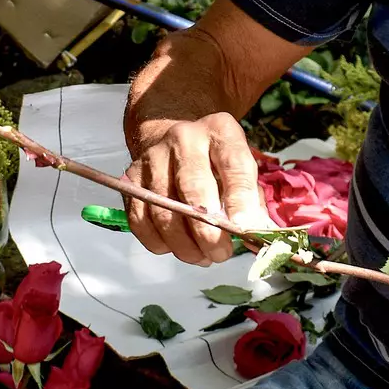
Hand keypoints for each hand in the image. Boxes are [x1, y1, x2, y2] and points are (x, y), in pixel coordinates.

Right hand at [124, 112, 268, 265]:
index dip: (239, 200)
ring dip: (184, 244)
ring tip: (201, 257)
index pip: (233, 165)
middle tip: (220, 254)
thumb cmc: (216, 162)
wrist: (174, 141)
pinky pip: (140, 219)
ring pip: (163, 210)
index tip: (243, 229)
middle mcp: (184, 138)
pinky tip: (175, 248)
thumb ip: (252, 204)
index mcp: (219, 131)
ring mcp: (153, 157)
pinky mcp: (131, 179)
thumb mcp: (242, 170)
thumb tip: (257, 239)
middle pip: (193, 187)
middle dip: (208, 230)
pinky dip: (158, 242)